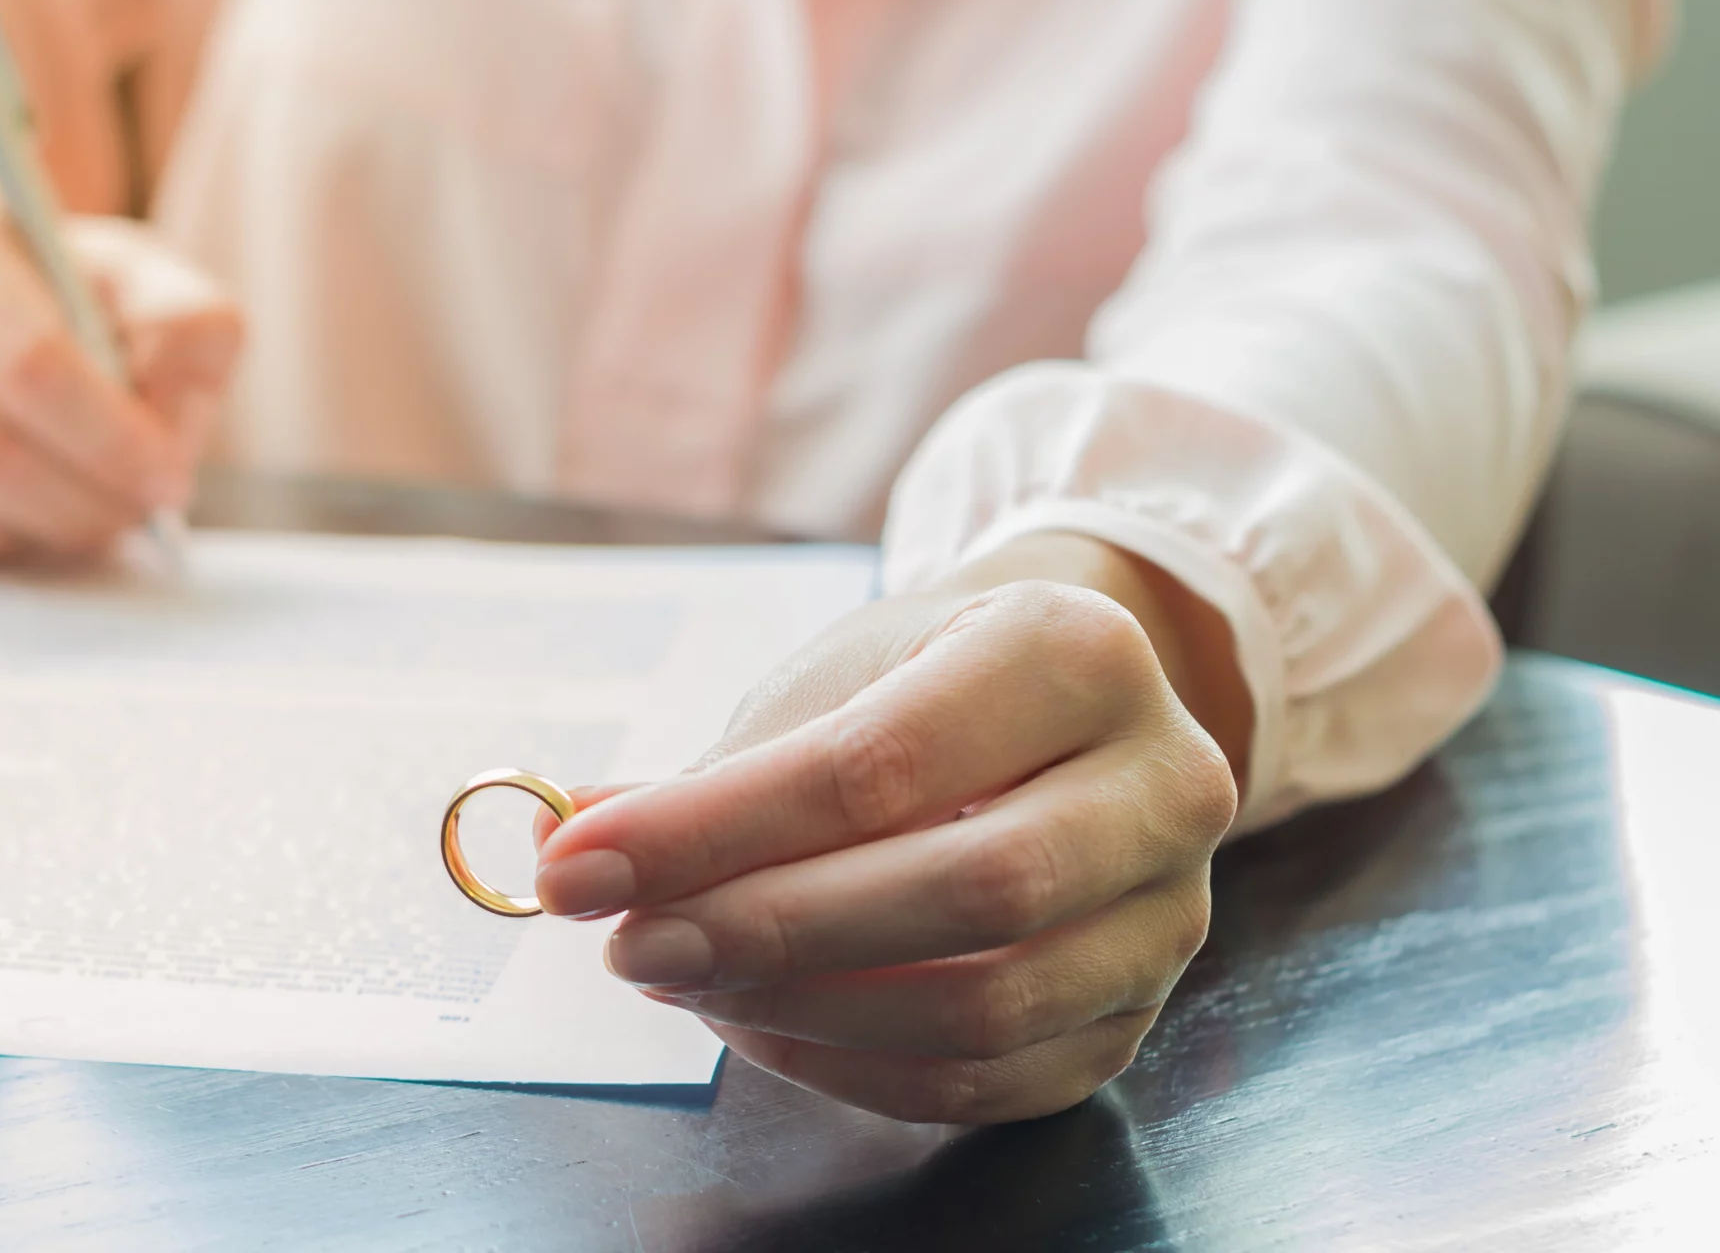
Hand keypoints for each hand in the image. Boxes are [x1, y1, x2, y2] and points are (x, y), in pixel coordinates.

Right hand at [0, 191, 242, 563]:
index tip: (167, 473)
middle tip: (138, 509)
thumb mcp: (133, 285)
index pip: (26, 359)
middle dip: (88, 497)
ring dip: (47, 529)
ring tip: (88, 507)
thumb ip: (185, 330)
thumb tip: (167, 429)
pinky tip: (17, 512)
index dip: (110, 435)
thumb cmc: (51, 304)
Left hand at [533, 539, 1242, 1123]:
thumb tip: (564, 839)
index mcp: (1076, 651)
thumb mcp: (827, 681)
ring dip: (800, 1008)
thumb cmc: (923, 684)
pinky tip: (759, 1022)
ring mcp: (1170, 911)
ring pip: (986, 1005)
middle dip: (761, 928)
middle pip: (961, 892)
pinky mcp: (1140, 1014)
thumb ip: (706, 774)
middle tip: (625, 941)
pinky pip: (993, 1082)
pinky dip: (854, 1068)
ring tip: (680, 975)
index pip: (878, 765)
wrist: (1052, 712)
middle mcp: (1162, 780)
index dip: (712, 829)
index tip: (579, 863)